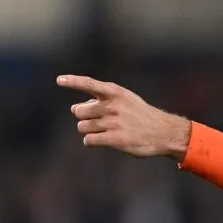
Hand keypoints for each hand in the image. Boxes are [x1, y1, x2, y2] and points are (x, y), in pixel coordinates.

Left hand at [57, 74, 191, 160]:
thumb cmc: (141, 115)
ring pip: (82, 127)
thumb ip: (103, 99)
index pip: (89, 84)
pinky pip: (89, 140)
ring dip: (88, 130)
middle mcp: (113, 106)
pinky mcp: (115, 139)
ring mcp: (114, 123)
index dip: (73, 81)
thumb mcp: (127, 99)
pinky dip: (91, 141)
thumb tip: (76, 107)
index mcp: (116, 93)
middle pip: (79, 111)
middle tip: (95, 120)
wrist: (163, 132)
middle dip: (83, 117)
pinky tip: (101, 140)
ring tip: (102, 131)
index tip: (59, 80)